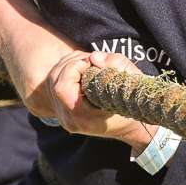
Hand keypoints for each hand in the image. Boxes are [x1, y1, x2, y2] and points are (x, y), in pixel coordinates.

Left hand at [41, 48, 157, 149]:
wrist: (130, 127)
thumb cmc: (133, 102)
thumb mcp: (132, 80)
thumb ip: (117, 64)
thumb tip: (93, 57)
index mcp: (84, 117)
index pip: (62, 88)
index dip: (74, 68)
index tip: (91, 64)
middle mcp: (69, 120)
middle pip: (55, 81)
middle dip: (72, 63)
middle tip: (91, 61)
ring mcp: (63, 117)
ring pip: (52, 79)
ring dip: (69, 64)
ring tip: (88, 64)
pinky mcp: (61, 110)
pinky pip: (55, 83)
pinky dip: (67, 70)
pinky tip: (83, 71)